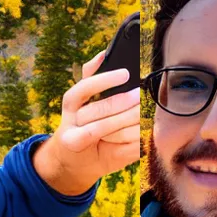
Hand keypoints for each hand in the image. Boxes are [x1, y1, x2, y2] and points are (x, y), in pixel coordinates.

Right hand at [33, 51, 142, 196]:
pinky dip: (134, 141)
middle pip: (99, 110)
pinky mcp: (96, 160)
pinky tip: (144, 133)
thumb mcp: (82, 99)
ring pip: (106, 130)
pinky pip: (118, 149)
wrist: (72, 163)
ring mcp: (79, 141)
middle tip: (141, 96)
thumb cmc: (83, 125)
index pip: (85, 88)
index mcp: (71, 102)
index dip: (104, 80)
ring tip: (145, 114)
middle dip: (122, 103)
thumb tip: (104, 53)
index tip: (125, 74)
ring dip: (129, 122)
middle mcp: (72, 121)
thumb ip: (91, 76)